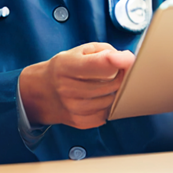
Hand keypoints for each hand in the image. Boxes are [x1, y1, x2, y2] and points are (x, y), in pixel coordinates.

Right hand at [19, 42, 133, 128]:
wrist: (42, 90)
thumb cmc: (67, 66)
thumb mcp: (82, 50)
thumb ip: (106, 51)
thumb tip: (126, 59)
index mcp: (67, 65)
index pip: (98, 64)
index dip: (119, 61)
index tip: (130, 59)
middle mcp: (67, 88)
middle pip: (110, 84)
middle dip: (121, 76)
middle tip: (121, 70)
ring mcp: (72, 107)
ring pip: (110, 101)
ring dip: (116, 92)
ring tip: (110, 83)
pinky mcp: (77, 121)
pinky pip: (104, 115)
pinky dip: (108, 106)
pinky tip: (103, 97)